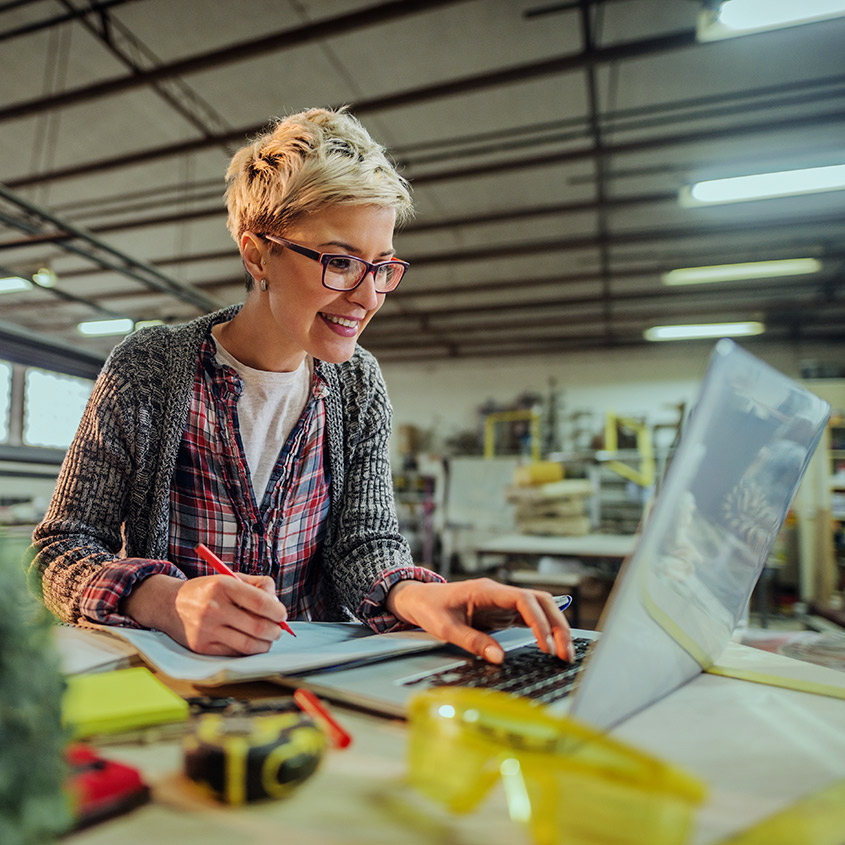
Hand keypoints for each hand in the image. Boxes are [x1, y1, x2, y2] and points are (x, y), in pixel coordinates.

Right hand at [124, 573, 288, 654]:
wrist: (170, 605)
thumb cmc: (207, 591)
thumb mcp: (230, 578)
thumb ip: (257, 585)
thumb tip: (276, 604)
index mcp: (223, 586)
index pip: (259, 602)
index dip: (277, 611)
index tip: (282, 615)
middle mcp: (214, 608)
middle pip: (257, 626)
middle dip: (275, 631)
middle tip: (278, 630)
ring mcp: (207, 629)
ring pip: (248, 644)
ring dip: (265, 644)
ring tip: (268, 639)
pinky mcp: (202, 646)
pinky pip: (234, 653)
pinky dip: (248, 651)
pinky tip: (251, 644)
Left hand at [386, 578, 573, 663]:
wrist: (419, 599)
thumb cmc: (430, 608)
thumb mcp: (446, 628)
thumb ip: (473, 641)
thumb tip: (499, 658)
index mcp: (486, 591)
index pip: (523, 599)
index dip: (539, 621)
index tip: (545, 645)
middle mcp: (499, 593)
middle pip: (540, 601)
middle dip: (557, 625)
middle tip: (566, 652)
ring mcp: (503, 602)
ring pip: (539, 608)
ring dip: (554, 627)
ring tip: (564, 652)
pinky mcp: (502, 612)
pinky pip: (530, 617)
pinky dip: (544, 630)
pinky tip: (552, 646)